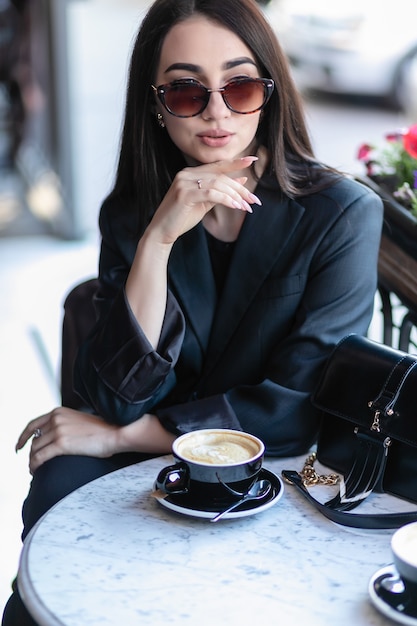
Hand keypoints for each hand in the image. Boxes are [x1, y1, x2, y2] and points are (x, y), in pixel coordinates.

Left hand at [16, 409, 175, 473]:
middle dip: (31, 454)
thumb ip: (64, 425)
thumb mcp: (79, 421)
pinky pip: (39, 458)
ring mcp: (58, 430)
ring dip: (32, 462)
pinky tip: (36, 472)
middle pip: (33, 440)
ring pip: (35, 450)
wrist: (116, 432)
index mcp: (59, 412)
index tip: (19, 446)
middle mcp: (56, 419)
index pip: (33, 425)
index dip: (22, 437)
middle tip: (33, 464)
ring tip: (35, 470)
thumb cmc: (102, 430)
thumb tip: (53, 439)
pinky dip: (34, 466)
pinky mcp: (62, 443)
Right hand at [147, 155, 261, 244]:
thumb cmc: (182, 217)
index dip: (236, 162)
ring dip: (235, 196)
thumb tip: (241, 180)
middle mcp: (186, 174)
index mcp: (191, 173)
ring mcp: (184, 183)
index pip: (217, 165)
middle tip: (254, 200)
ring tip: (246, 206)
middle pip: (220, 176)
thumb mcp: (205, 203)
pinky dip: (226, 199)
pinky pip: (211, 194)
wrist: (161, 231)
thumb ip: (221, 191)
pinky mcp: (184, 194)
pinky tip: (235, 206)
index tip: (253, 160)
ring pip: (217, 184)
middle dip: (240, 189)